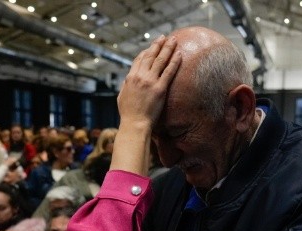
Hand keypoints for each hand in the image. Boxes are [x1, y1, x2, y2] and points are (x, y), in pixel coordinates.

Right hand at [111, 34, 180, 174]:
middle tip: (164, 37)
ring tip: (174, 40)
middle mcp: (140, 76)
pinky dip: (174, 61)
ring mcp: (150, 81)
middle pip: (150, 56)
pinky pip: (169, 71)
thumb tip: (129, 80)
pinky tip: (179, 54)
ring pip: (161, 60)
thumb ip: (126, 85)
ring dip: (168, 48)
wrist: (135, 124)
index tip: (153, 46)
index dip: (147, 51)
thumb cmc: (128, 114)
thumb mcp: (122, 96)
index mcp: (130, 78)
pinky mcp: (160, 88)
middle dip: (158, 45)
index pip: (139, 59)